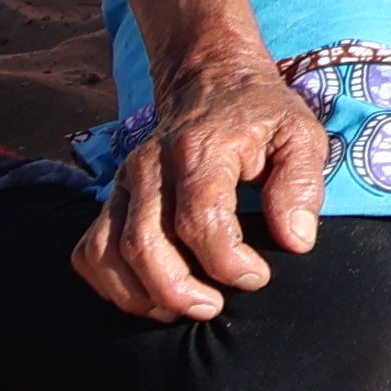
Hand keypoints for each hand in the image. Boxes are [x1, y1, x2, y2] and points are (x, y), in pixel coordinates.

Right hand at [76, 40, 329, 322]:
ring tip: (182, 309)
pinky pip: (89, 252)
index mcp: (200, 150)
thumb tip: (297, 241)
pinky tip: (150, 296)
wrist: (211, 80)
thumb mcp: (300, 134)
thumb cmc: (261, 115)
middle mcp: (150, 167)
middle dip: (178, 289)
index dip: (227, 261)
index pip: (199, 219)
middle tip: (215, 306)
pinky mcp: (113, 199)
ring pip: (108, 253)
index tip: (258, 277)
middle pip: (143, 244)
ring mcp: (125, 184)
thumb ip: (301, 185)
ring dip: (142, 295)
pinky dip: (111, 285)